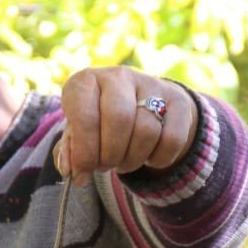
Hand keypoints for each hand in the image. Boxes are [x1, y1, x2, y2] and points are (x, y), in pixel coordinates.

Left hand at [54, 67, 197, 185]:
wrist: (140, 108)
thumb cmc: (99, 126)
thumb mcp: (77, 136)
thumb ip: (70, 153)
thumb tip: (71, 171)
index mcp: (86, 82)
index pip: (84, 116)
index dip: (84, 152)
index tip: (83, 170)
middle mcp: (118, 76)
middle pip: (119, 120)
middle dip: (110, 155)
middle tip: (106, 165)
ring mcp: (151, 84)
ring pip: (146, 131)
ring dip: (133, 160)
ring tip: (124, 162)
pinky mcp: (178, 101)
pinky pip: (172, 139)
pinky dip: (158, 160)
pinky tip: (148, 157)